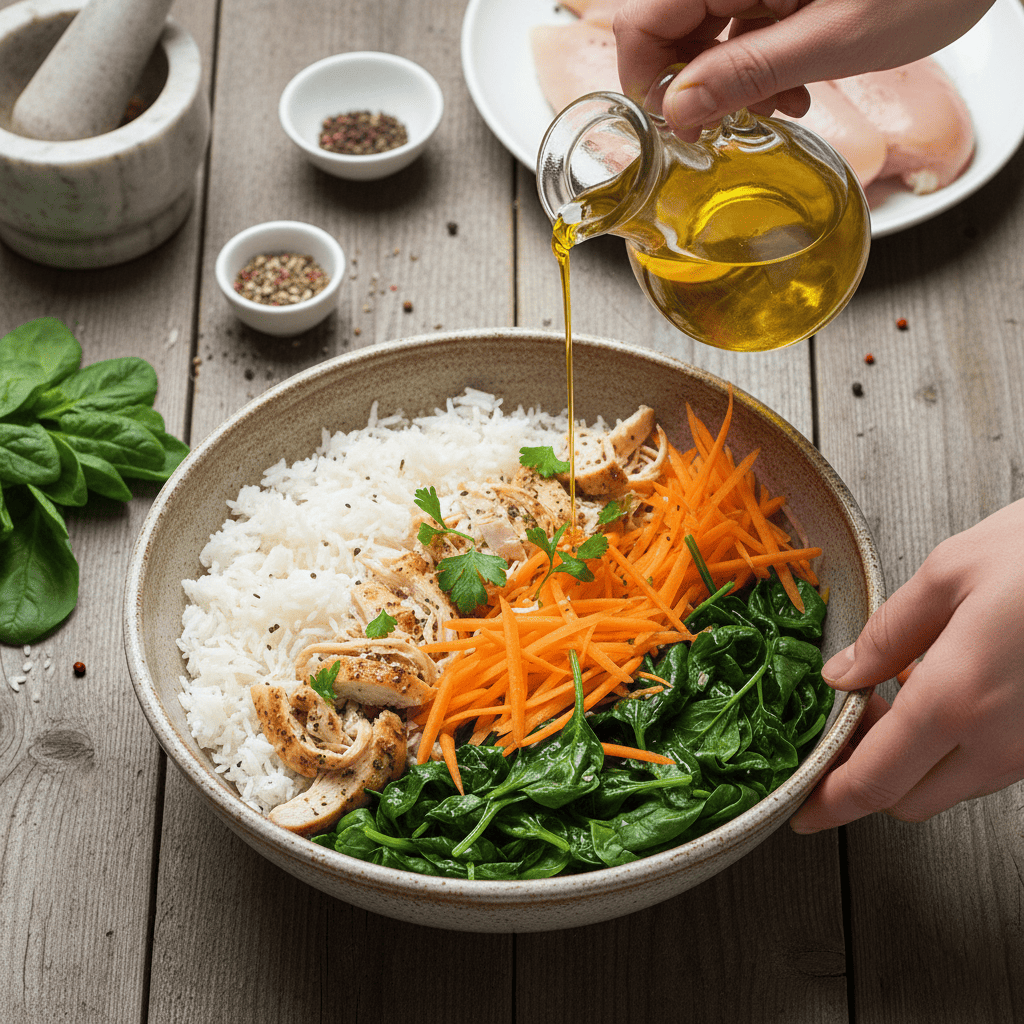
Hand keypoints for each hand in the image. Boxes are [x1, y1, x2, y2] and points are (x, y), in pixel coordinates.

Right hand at [613, 0, 994, 133]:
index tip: (678, 127)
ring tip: (783, 104)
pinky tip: (794, 83)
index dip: (648, 81)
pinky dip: (758, 59)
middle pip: (668, 25)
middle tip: (731, 125)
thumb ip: (746, 74)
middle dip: (694, 84)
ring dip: (730, 78)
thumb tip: (678, 111)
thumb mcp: (832, 39)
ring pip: (704, 27)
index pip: (641, 22)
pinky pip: (741, 19)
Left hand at [789, 498, 1023, 831]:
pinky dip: (949, 749)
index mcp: (956, 699)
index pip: (875, 781)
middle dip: (865, 777)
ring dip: (908, 763)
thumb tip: (842, 676)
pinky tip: (938, 693)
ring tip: (888, 699)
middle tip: (844, 726)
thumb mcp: (948, 573)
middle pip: (908, 799)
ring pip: (949, 786)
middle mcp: (999, 741)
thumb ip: (887, 635)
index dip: (829, 804)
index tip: (800, 812)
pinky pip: (986, 766)